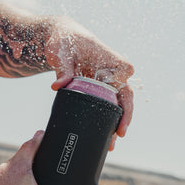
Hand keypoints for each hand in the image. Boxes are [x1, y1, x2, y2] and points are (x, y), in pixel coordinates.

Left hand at [45, 16, 133, 137]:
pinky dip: (106, 122)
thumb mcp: (62, 52)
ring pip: (118, 106)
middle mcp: (114, 72)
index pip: (124, 73)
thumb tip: (58, 85)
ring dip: (116, 124)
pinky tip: (104, 138)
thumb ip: (63, 68)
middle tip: (120, 133)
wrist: (61, 40)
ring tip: (112, 144)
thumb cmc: (64, 41)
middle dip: (124, 115)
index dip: (119, 86)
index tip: (111, 96)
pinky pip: (107, 108)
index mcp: (110, 59)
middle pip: (126, 95)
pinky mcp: (100, 91)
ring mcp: (108, 84)